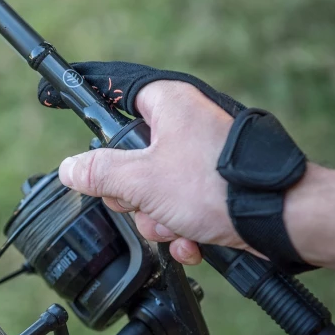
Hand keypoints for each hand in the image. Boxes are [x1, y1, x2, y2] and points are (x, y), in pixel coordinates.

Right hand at [58, 80, 245, 264]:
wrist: (278, 220)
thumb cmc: (218, 187)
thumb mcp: (142, 180)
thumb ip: (99, 173)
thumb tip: (69, 168)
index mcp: (168, 105)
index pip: (116, 94)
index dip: (92, 103)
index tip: (57, 100)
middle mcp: (184, 125)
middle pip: (128, 157)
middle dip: (132, 194)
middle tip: (145, 200)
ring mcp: (198, 158)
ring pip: (151, 190)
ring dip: (156, 219)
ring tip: (177, 224)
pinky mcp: (211, 187)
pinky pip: (176, 207)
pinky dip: (180, 228)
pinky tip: (192, 239)